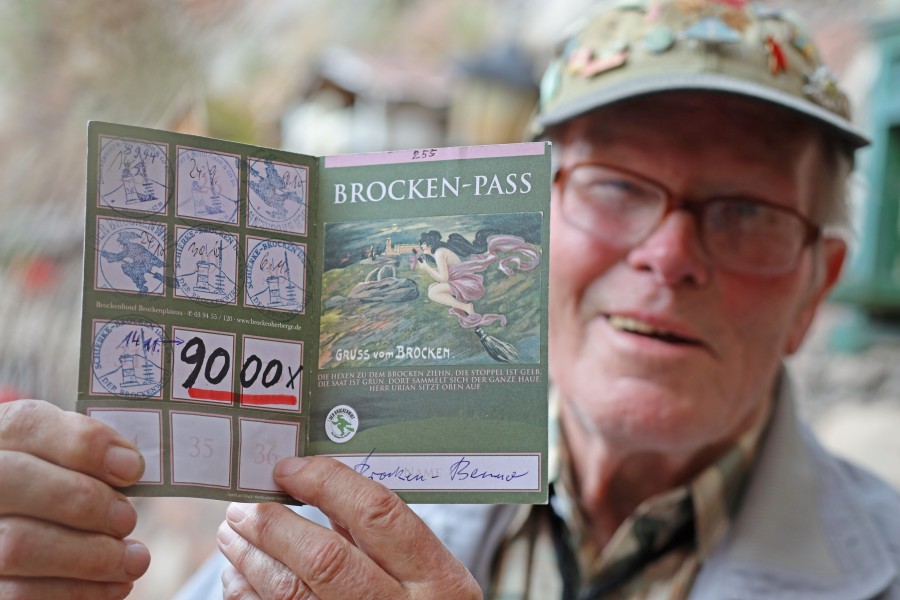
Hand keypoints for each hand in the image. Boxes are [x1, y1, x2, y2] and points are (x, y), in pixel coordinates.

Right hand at [0, 399, 150, 598]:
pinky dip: (76, 592)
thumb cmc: (52, 488)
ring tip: (133, 560)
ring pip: (16, 545)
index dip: (83, 445)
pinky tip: (113, 586)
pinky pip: (19, 594)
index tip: (132, 468)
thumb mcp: (59, 457)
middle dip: (84, 501)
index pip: (26, 424)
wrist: (26, 523)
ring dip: (89, 556)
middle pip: (13, 480)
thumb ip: (84, 452)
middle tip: (127, 519)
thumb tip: (128, 464)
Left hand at [217, 456, 481, 599]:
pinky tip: (238, 576)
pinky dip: (248, 594)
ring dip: (251, 558)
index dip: (326, 483)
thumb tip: (319, 488)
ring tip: (233, 533)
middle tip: (244, 506)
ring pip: (291, 593)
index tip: (288, 469)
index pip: (377, 514)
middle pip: (324, 558)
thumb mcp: (428, 574)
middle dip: (274, 525)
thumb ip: (381, 536)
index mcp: (437, 580)